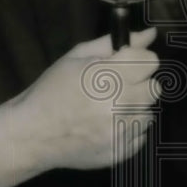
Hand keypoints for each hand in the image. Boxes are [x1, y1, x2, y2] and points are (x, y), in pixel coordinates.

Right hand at [0, 28, 158, 186]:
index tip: (125, 65)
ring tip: (106, 110)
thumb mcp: (76, 58)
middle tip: (114, 88)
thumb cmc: (52, 91)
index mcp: (107, 75)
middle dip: (138, 84)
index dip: (138, 61)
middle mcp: (118, 104)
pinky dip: (127, 130)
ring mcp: (120, 131)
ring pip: (148, 112)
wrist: (32, 134)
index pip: (150, 61)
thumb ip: (114, 44)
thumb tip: (150, 34)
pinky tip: (104, 127)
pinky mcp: (120, 152)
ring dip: (133, 109)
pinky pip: (140, 136)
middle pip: (154, 88)